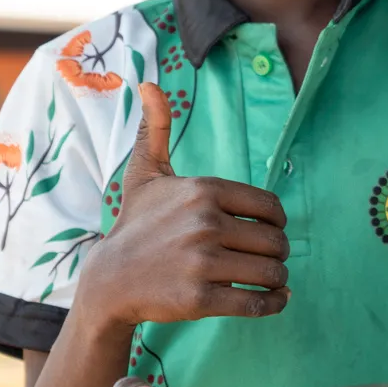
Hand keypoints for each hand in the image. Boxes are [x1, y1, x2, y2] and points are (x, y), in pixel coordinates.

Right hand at [75, 83, 292, 329]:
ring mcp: (202, 262)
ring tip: (271, 278)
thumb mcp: (144, 174)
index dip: (277, 221)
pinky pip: (258, 301)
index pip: (271, 207)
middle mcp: (205, 223)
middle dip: (278, 251)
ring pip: (272, 271)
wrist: (108, 281)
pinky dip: (274, 302)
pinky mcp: (200, 299)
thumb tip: (149, 84)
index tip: (267, 230)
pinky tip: (274, 299)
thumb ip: (155, 130)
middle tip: (268, 258)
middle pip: (276, 240)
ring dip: (279, 278)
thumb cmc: (135, 225)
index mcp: (203, 190)